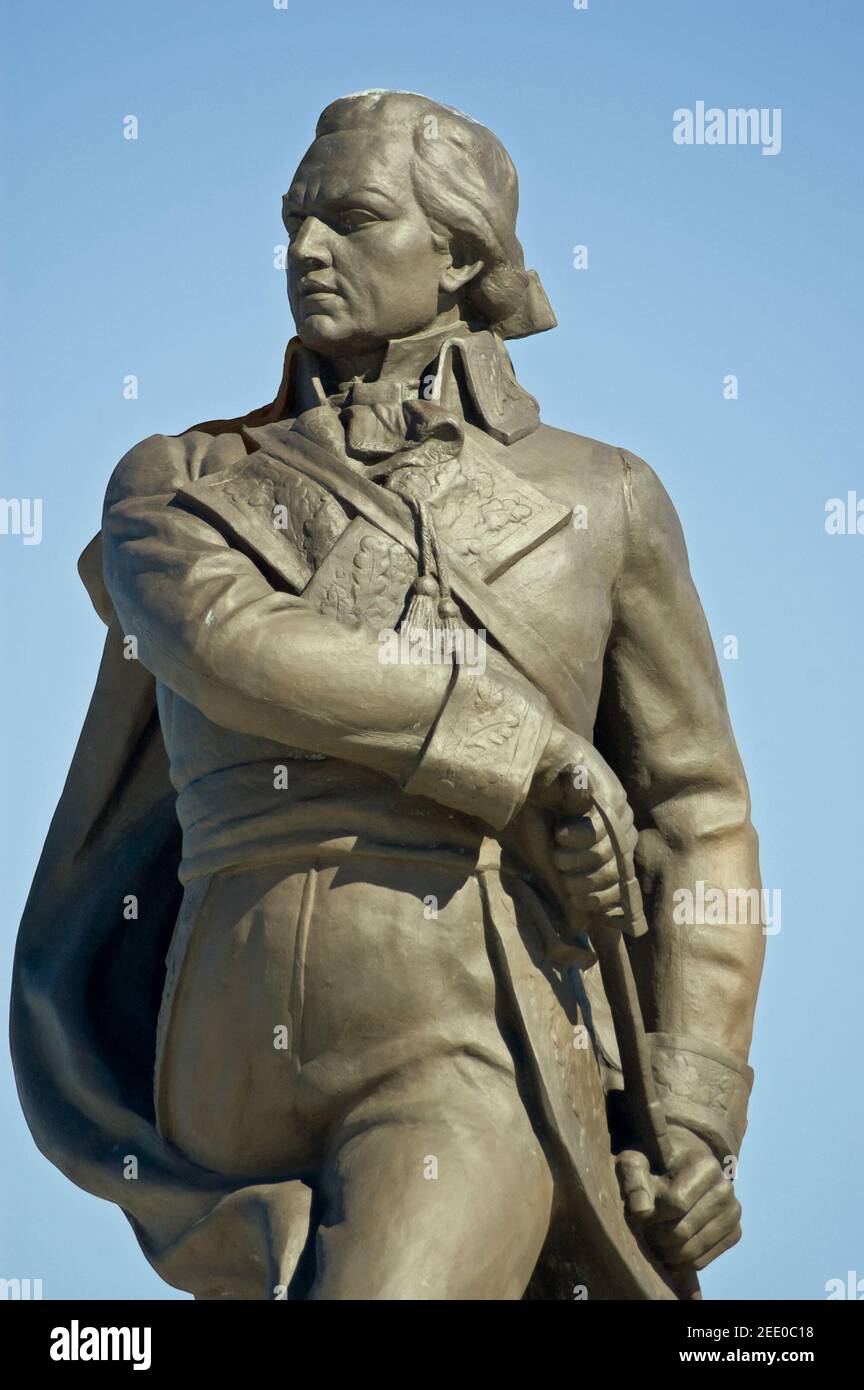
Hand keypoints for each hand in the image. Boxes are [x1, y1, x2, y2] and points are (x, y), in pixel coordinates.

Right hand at [534, 724, 638, 932]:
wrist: (522, 771)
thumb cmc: (531, 811)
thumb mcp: (544, 858)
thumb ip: (564, 889)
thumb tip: (580, 926)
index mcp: (604, 849)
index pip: (619, 889)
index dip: (599, 900)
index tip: (572, 893)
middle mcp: (616, 833)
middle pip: (616, 878)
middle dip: (585, 880)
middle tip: (561, 864)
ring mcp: (617, 816)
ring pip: (612, 857)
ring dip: (580, 858)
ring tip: (559, 841)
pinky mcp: (613, 798)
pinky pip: (607, 833)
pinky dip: (581, 838)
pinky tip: (564, 827)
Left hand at [616, 1126, 741, 1271]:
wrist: (679, 1165)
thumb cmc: (652, 1162)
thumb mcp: (635, 1161)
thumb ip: (634, 1180)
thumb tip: (641, 1211)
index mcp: (705, 1164)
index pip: (676, 1203)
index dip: (651, 1213)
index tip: (640, 1210)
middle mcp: (725, 1187)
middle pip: (683, 1231)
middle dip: (656, 1236)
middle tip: (645, 1229)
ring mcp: (733, 1211)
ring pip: (691, 1251)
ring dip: (665, 1251)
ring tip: (653, 1237)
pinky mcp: (734, 1233)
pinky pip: (701, 1262)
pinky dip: (679, 1261)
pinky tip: (667, 1245)